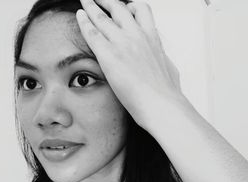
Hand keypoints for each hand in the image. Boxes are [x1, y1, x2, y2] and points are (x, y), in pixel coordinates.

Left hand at [76, 0, 182, 127]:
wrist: (161, 104)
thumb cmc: (166, 92)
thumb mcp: (168, 67)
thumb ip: (161, 57)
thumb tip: (161, 57)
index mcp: (152, 37)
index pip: (140, 11)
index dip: (130, 6)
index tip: (124, 6)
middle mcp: (137, 35)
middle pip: (119, 7)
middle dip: (107, 0)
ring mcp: (122, 44)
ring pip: (102, 16)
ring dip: (90, 6)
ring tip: (84, 0)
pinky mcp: (109, 56)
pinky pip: (92, 33)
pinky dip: (83, 22)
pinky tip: (79, 16)